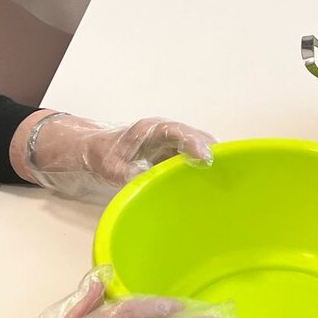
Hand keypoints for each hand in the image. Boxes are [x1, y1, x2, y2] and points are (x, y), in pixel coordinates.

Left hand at [24, 114, 214, 200]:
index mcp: (150, 130)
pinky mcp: (169, 158)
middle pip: (195, 138)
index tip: (208, 157)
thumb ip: (127, 174)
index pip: (178, 132)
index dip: (195, 143)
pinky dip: (200, 171)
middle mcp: (164, 135)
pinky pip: (190, 162)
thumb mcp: (108, 166)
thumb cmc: (96, 154)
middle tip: (230, 170)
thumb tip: (147, 187)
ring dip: (210, 162)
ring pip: (196, 150)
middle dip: (213, 152)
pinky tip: (208, 187)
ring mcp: (169, 146)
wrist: (87, 152)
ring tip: (227, 180)